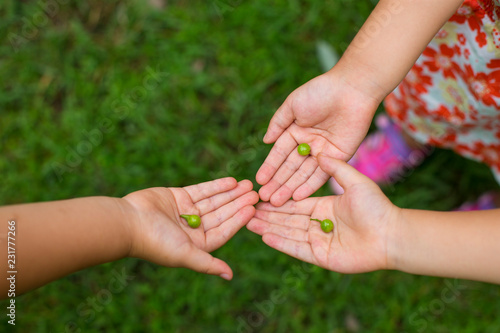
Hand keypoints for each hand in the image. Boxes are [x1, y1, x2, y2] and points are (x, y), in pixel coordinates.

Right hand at [122, 178, 258, 279]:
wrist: (127, 222)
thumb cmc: (156, 243)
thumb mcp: (186, 255)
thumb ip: (208, 264)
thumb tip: (230, 276)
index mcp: (198, 245)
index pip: (224, 230)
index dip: (239, 219)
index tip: (254, 208)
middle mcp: (194, 228)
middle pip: (222, 213)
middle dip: (239, 203)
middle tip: (257, 192)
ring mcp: (187, 211)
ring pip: (215, 200)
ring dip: (231, 193)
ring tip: (248, 183)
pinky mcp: (179, 196)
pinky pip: (202, 190)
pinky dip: (216, 186)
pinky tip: (231, 181)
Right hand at [249, 155, 399, 272]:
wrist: (392, 234)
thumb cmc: (377, 207)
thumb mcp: (355, 181)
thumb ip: (336, 169)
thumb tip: (319, 153)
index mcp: (325, 207)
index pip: (295, 204)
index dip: (278, 200)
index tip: (261, 196)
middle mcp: (319, 225)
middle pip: (288, 220)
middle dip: (267, 216)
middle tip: (247, 210)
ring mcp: (320, 242)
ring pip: (288, 234)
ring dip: (269, 228)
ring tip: (249, 223)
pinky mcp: (322, 257)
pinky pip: (297, 249)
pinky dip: (281, 243)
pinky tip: (265, 237)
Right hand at [256, 70, 379, 205]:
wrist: (351, 89)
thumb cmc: (320, 92)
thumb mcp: (292, 105)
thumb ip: (278, 124)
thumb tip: (265, 141)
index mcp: (296, 131)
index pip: (279, 154)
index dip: (269, 168)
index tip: (259, 181)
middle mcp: (308, 144)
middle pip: (290, 168)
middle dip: (277, 183)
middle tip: (264, 198)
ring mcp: (323, 152)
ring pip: (303, 174)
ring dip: (290, 188)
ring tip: (276, 201)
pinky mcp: (339, 157)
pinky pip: (322, 174)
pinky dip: (310, 186)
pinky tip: (297, 196)